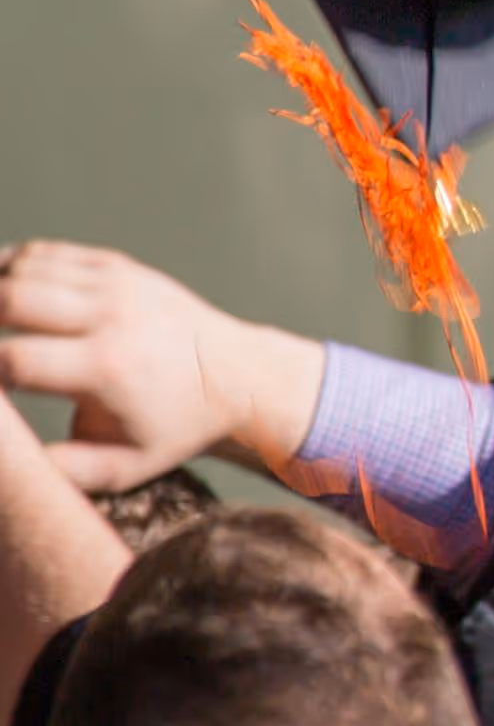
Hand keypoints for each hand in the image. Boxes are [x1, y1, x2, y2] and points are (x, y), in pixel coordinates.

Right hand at [0, 244, 324, 496]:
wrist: (239, 376)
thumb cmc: (175, 429)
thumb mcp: (126, 466)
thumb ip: (63, 471)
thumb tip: (9, 472)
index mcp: (109, 368)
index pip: (16, 358)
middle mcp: (112, 317)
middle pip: (12, 298)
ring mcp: (117, 285)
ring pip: (24, 268)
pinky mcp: (119, 267)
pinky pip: (46, 254)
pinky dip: (10, 268)